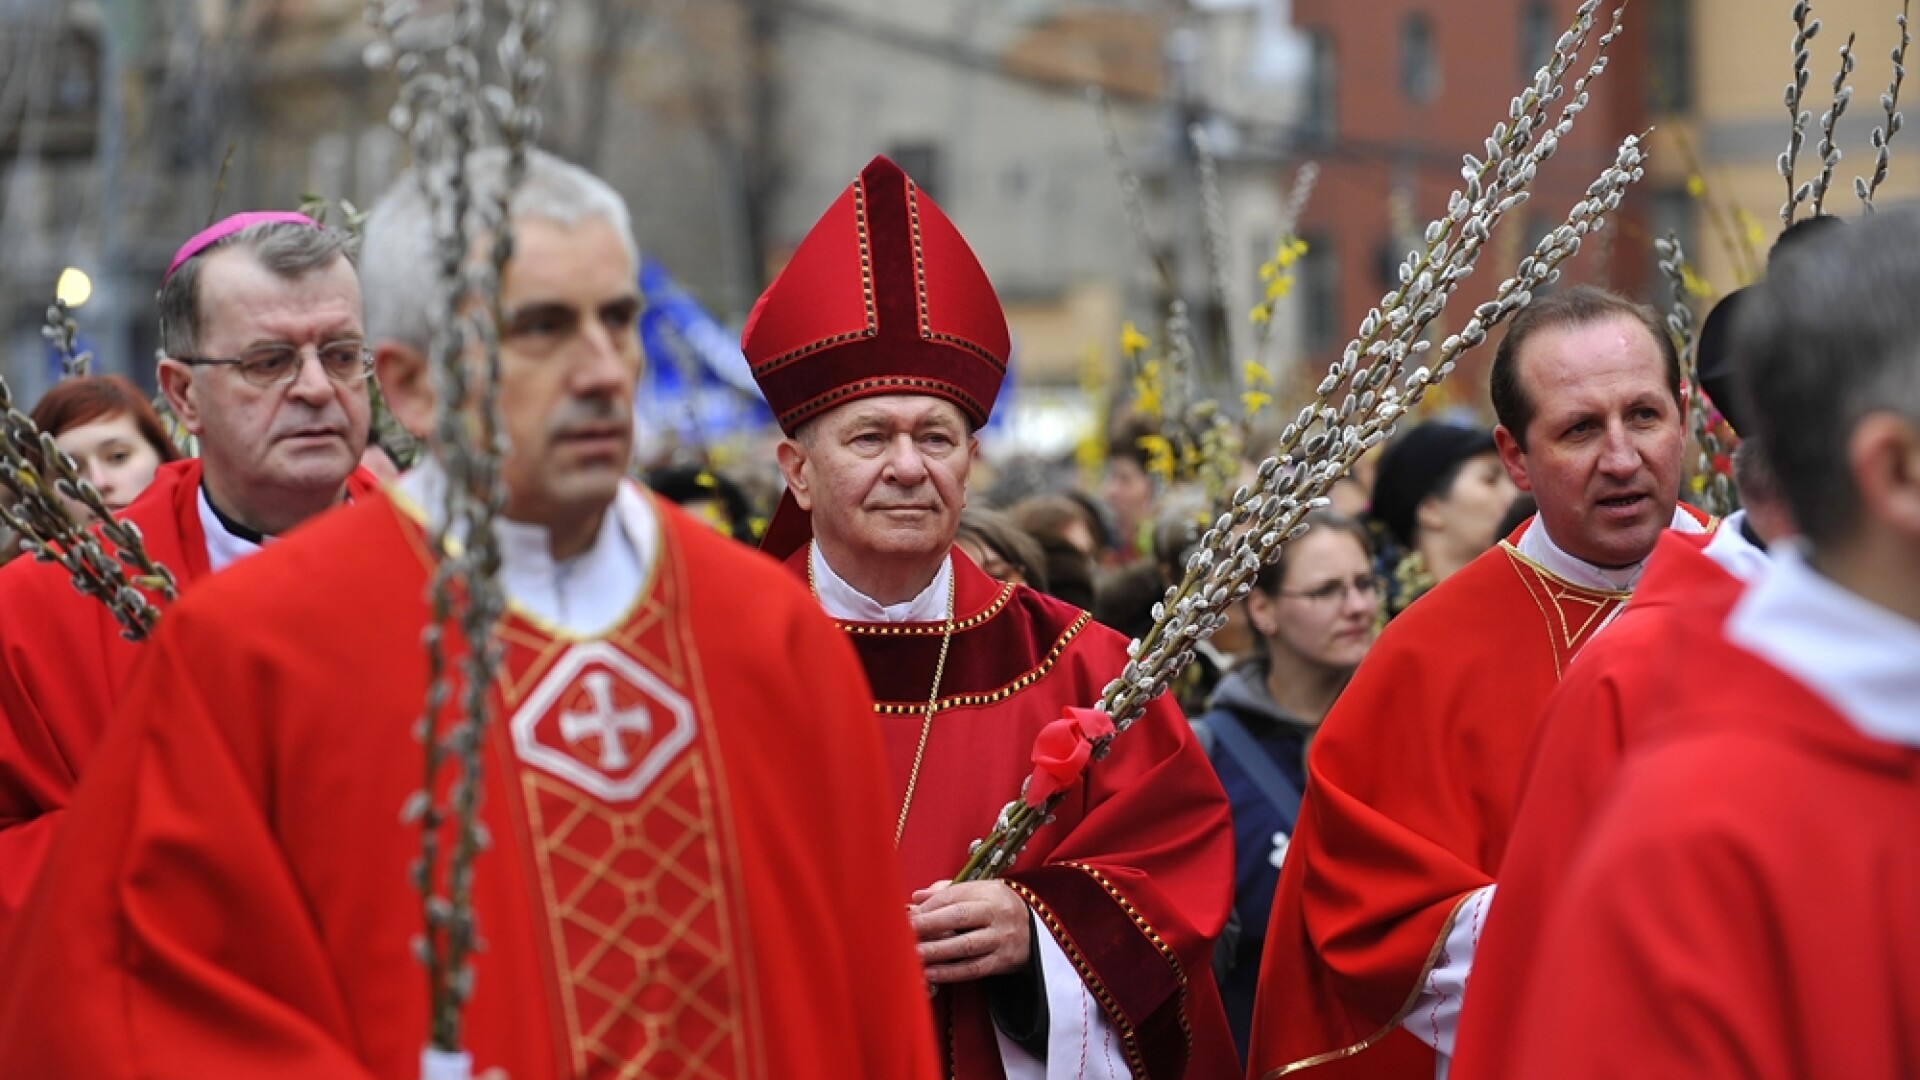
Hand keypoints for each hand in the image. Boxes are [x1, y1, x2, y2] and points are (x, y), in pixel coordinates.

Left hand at [909, 880, 1034, 983]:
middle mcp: (997, 913)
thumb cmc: (999, 907)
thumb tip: (916, 897)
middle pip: (959, 917)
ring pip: (965, 946)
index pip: (954, 896)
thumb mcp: (981, 891)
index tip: (905, 916)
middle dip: (928, 925)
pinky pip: (974, 968)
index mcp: (989, 891)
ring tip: (912, 955)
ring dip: (936, 951)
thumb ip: (947, 892)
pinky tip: (930, 973)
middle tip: (903, 933)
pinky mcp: (1003, 962)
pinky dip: (951, 972)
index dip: (928, 907)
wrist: (1040, 929)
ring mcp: (1002, 939)